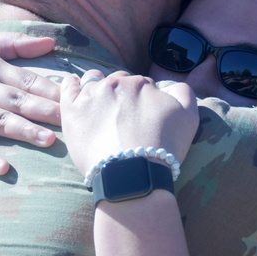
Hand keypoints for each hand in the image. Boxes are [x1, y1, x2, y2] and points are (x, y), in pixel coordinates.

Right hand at [0, 32, 61, 173]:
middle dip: (45, 111)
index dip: (51, 90)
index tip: (76, 98)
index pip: (27, 80)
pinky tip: (4, 167)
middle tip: (71, 121)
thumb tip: (51, 42)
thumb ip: (16, 43)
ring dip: (23, 132)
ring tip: (47, 140)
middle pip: (17, 101)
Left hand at [60, 70, 197, 176]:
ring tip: (100, 106)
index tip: (143, 117)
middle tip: (123, 117)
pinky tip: (73, 87)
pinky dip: (71, 84)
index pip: (142, 85)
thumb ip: (184, 92)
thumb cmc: (162, 147)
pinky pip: (67, 87)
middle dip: (122, 94)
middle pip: (118, 82)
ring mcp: (91, 96)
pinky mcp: (72, 110)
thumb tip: (172, 86)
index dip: (144, 100)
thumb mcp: (189, 117)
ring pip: (94, 81)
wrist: (132, 174)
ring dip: (98, 88)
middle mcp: (115, 84)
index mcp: (141, 83)